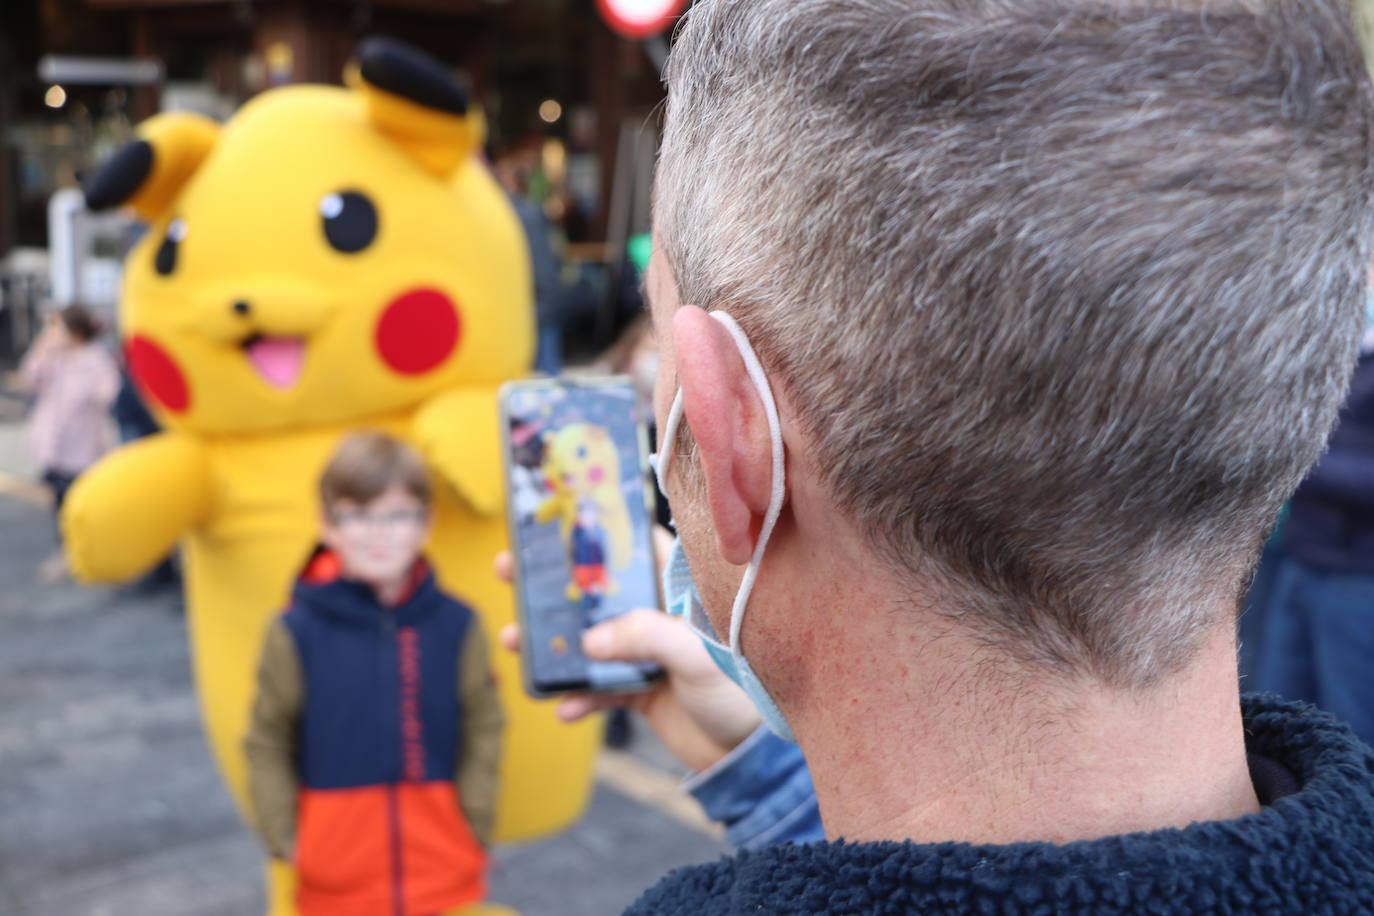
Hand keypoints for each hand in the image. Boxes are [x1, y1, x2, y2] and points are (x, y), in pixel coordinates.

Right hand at [494, 552, 760, 771]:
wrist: (748, 754)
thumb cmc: (740, 688)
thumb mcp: (695, 653)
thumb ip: (645, 636)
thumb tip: (590, 641)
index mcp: (679, 588)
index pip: (635, 547)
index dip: (596, 534)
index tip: (551, 522)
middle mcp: (657, 613)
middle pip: (598, 590)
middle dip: (553, 584)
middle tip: (508, 569)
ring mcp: (645, 651)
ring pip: (588, 639)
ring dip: (551, 644)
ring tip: (512, 642)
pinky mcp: (638, 688)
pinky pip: (597, 689)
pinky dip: (578, 698)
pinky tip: (565, 708)